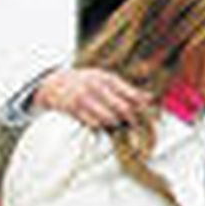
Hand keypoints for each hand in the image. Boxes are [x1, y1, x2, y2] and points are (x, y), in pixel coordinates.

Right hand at [35, 68, 149, 127]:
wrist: (54, 83)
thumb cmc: (87, 82)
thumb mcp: (107, 80)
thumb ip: (127, 90)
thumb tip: (150, 98)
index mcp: (108, 78)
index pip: (131, 94)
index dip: (142, 107)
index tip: (149, 116)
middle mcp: (97, 86)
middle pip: (123, 108)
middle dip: (131, 120)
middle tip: (134, 126)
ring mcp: (84, 97)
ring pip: (109, 119)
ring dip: (114, 124)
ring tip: (114, 124)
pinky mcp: (73, 108)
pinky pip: (93, 123)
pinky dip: (99, 127)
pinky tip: (99, 124)